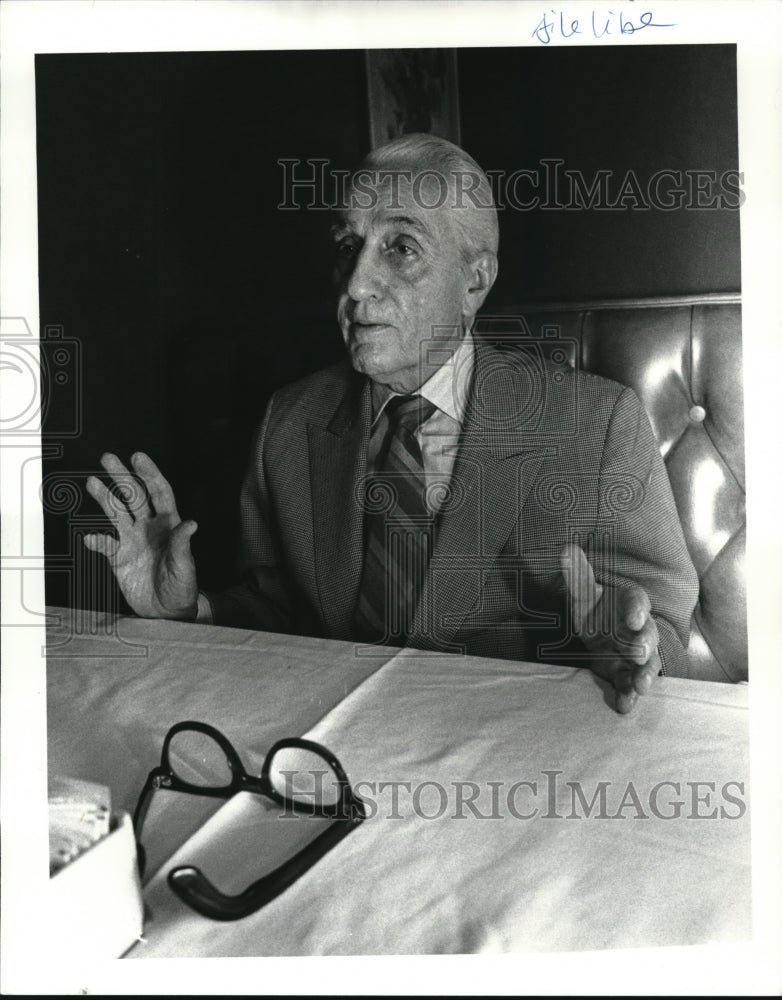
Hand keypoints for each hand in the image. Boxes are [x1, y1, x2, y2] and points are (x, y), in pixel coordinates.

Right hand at [84, 452, 198, 619]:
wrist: (168, 611)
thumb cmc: (183, 586)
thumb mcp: (186, 566)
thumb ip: (182, 545)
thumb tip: (191, 523)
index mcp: (169, 525)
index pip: (159, 493)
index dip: (150, 474)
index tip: (138, 457)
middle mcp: (149, 528)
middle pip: (134, 497)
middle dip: (121, 477)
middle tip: (108, 458)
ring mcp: (132, 541)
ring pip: (116, 514)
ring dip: (104, 499)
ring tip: (92, 483)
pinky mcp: (119, 558)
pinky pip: (104, 545)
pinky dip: (97, 541)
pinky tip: (90, 538)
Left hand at [560, 543, 659, 713]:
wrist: (597, 632)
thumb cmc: (595, 608)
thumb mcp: (583, 593)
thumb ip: (578, 576)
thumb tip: (566, 550)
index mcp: (630, 603)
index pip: (637, 602)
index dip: (636, 610)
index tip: (633, 618)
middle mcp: (638, 629)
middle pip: (648, 635)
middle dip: (644, 644)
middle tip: (639, 653)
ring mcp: (635, 654)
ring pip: (646, 664)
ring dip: (644, 675)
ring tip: (641, 686)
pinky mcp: (626, 674)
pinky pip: (630, 684)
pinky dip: (629, 696)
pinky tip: (624, 706)